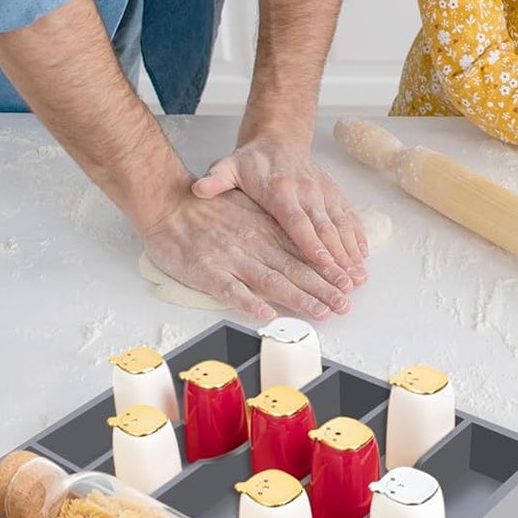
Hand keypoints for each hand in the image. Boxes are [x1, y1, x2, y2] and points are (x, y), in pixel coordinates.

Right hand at [141, 191, 355, 320]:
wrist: (169, 204)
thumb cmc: (208, 209)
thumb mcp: (248, 209)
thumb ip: (272, 227)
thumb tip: (302, 243)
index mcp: (266, 230)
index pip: (303, 252)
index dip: (327, 269)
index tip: (348, 282)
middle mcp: (255, 245)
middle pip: (295, 270)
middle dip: (323, 289)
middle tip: (345, 304)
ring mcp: (232, 259)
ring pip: (272, 282)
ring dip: (298, 298)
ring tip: (321, 312)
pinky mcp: (207, 272)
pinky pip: (231, 290)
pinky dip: (249, 302)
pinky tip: (266, 314)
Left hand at [192, 138, 367, 291]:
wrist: (278, 140)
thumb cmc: (252, 162)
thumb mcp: (227, 167)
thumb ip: (216, 181)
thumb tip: (198, 188)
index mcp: (281, 191)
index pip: (298, 221)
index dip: (311, 243)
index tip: (322, 263)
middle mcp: (306, 192)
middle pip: (325, 228)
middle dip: (337, 257)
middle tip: (345, 282)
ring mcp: (322, 192)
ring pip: (340, 225)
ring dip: (350, 251)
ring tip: (358, 276)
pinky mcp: (332, 193)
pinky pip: (348, 216)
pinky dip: (356, 236)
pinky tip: (361, 256)